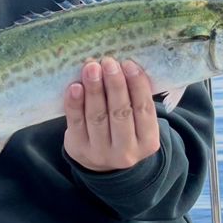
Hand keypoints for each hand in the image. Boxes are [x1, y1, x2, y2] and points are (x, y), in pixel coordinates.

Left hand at [63, 56, 159, 171]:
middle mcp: (126, 151)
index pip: (144, 110)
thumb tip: (124, 63)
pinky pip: (76, 122)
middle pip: (120, 113)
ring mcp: (100, 152)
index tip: (129, 63)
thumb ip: (134, 97)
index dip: (137, 86)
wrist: (99, 160)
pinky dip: (74, 103)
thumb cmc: (121, 128)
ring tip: (91, 67)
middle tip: (108, 62)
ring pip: (97, 117)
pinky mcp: (79, 148)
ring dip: (94, 89)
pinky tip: (75, 86)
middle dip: (114, 85)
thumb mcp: (136, 120)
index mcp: (147, 141)